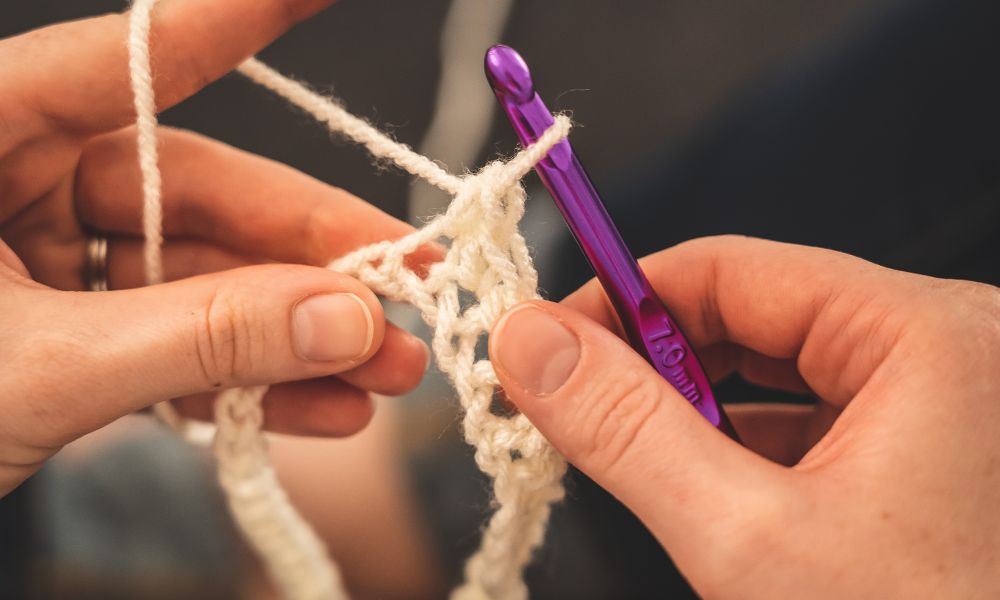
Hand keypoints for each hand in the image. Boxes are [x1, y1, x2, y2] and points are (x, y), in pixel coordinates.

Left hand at [0, 0, 432, 494]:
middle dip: (315, 257)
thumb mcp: (37, 369)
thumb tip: (344, 318)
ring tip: (388, 373)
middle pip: (202, 196)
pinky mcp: (69, 336)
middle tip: (412, 289)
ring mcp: (47, 264)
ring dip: (298, 336)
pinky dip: (244, 382)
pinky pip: (175, 344)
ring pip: (203, 282)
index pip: (131, 60)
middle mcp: (17, 184)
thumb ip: (196, 337)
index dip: (237, 20)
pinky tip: (318, 410)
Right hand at [490, 235, 999, 597]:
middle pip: (749, 316)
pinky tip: (703, 489)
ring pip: (772, 371)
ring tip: (638, 460)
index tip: (547, 345)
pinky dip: (738, 448)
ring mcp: (936, 407)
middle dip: (653, 364)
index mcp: (927, 335)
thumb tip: (531, 342)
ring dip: (691, 410)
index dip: (621, 302)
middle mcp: (942, 352)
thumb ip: (628, 429)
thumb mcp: (749, 539)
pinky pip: (805, 421)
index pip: (730, 269)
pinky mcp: (918, 456)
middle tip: (575, 408)